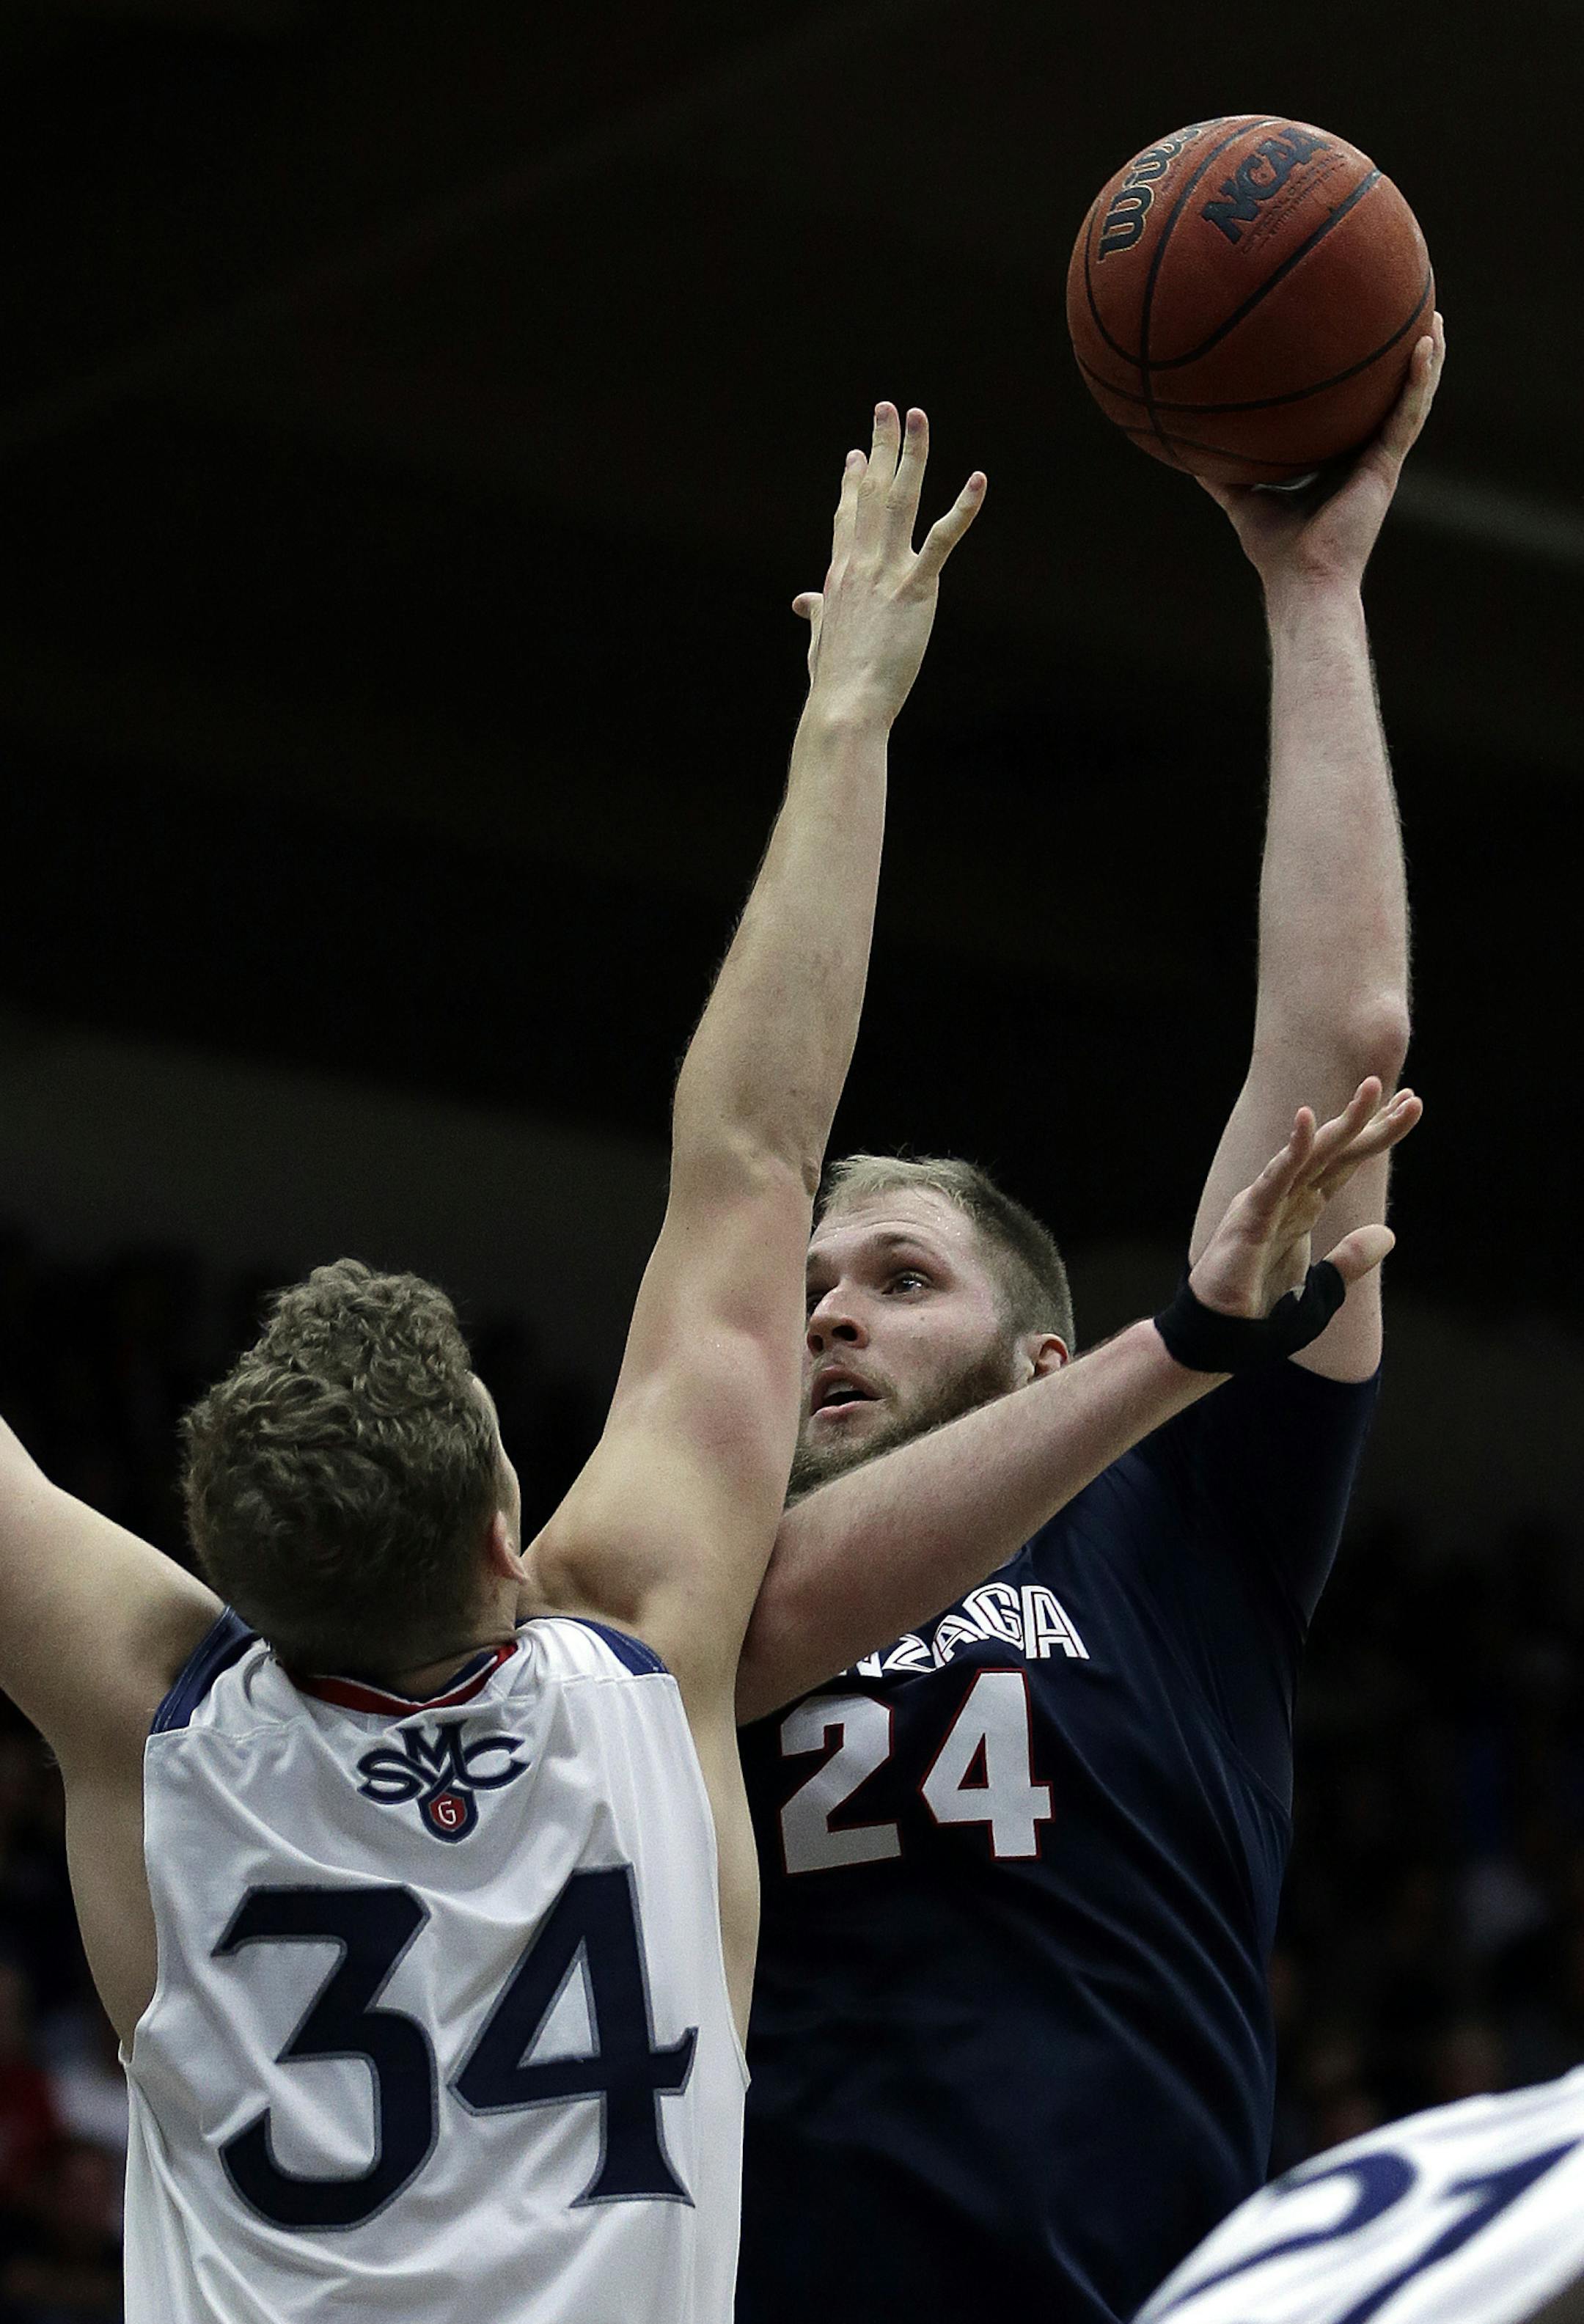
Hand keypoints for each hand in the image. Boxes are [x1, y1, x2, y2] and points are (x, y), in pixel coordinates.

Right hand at [794, 402, 984, 726]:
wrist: (845, 704)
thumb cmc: (834, 680)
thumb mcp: (821, 638)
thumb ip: (817, 613)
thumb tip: (802, 602)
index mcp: (839, 574)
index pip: (847, 516)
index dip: (853, 482)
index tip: (856, 454)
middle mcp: (860, 563)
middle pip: (871, 493)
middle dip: (879, 447)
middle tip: (887, 409)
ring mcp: (887, 572)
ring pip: (900, 500)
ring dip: (910, 454)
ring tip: (917, 416)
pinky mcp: (916, 589)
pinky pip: (942, 541)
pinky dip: (961, 509)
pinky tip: (978, 481)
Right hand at [1188, 1077, 1421, 1321]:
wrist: (1221, 1341)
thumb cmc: (1260, 1315)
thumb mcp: (1322, 1289)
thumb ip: (1351, 1260)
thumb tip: (1389, 1233)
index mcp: (1302, 1208)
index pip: (1347, 1162)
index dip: (1379, 1135)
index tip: (1410, 1106)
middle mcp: (1286, 1196)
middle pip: (1337, 1150)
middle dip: (1373, 1119)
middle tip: (1411, 1094)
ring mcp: (1266, 1202)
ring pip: (1312, 1152)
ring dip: (1344, 1120)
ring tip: (1372, 1089)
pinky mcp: (1249, 1216)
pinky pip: (1274, 1177)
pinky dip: (1291, 1149)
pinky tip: (1308, 1119)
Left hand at [1200, 312, 1444, 595]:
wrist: (1301, 580)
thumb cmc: (1275, 552)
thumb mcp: (1243, 499)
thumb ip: (1223, 475)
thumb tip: (1188, 452)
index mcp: (1341, 465)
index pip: (1356, 415)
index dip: (1364, 385)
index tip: (1362, 345)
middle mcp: (1366, 459)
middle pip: (1391, 400)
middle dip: (1403, 362)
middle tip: (1414, 318)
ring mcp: (1381, 461)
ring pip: (1412, 401)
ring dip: (1428, 360)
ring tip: (1437, 317)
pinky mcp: (1387, 466)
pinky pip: (1408, 414)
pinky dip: (1420, 380)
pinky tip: (1426, 344)